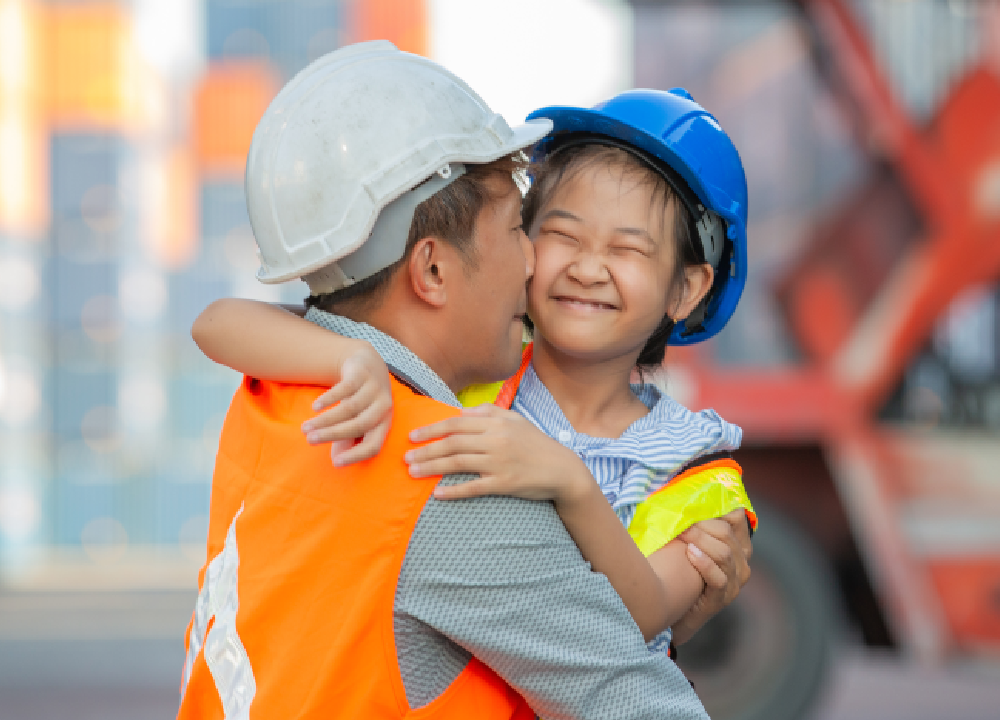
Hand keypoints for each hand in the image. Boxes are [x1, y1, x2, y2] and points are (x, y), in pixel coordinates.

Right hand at [301, 341, 392, 465]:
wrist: (367, 365)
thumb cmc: (362, 402)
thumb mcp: (357, 421)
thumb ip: (348, 440)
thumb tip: (336, 460)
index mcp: (385, 424)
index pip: (374, 445)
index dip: (356, 455)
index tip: (335, 463)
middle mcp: (383, 407)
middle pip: (359, 425)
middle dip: (332, 435)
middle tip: (310, 440)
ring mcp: (374, 389)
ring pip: (349, 408)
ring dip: (324, 419)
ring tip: (305, 427)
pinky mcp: (362, 374)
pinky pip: (344, 388)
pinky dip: (328, 399)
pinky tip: (314, 407)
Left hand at [406, 404, 591, 503]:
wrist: (562, 470)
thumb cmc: (536, 444)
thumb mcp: (516, 421)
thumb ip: (489, 413)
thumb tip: (463, 412)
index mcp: (496, 423)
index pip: (456, 424)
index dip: (431, 429)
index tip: (413, 436)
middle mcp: (496, 441)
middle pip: (452, 443)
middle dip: (425, 450)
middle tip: (405, 457)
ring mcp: (499, 462)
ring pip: (458, 463)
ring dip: (432, 467)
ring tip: (413, 472)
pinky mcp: (504, 483)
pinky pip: (474, 487)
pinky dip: (454, 490)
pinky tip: (437, 494)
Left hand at [671, 509, 751, 644]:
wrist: (674, 610)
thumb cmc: (681, 571)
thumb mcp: (691, 543)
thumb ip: (694, 523)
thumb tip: (681, 496)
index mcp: (738, 545)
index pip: (737, 517)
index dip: (716, 507)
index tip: (692, 503)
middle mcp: (742, 562)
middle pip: (727, 533)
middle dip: (701, 523)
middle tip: (679, 519)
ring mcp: (735, 582)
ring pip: (724, 552)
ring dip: (700, 539)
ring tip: (681, 533)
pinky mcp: (722, 598)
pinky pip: (718, 577)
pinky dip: (704, 563)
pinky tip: (689, 553)